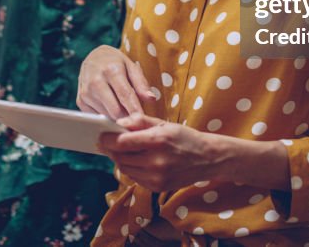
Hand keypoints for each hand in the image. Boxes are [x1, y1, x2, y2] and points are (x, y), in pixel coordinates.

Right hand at [77, 45, 155, 118]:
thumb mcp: (131, 67)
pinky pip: (96, 116)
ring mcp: (86, 92)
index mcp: (111, 70)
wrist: (93, 57)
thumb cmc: (116, 63)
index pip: (125, 95)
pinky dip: (106, 116)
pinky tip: (110, 108)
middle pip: (115, 110)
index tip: (143, 120)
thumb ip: (142, 83)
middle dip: (127, 117)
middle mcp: (95, 81)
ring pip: (106, 116)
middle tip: (135, 119)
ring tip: (123, 110)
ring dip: (116, 117)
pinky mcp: (80, 101)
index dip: (135, 110)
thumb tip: (151, 99)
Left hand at [97, 114, 230, 192]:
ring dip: (119, 159)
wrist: (208, 159)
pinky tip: (135, 160)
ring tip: (120, 150)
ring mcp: (157, 177)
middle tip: (106, 142)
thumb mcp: (164, 124)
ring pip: (125, 169)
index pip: (122, 142)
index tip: (100, 135)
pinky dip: (131, 168)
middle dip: (111, 149)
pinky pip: (134, 178)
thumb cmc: (184, 137)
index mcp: (157, 141)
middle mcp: (156, 161)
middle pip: (120, 157)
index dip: (107, 139)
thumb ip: (139, 121)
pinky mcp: (157, 187)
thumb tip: (117, 123)